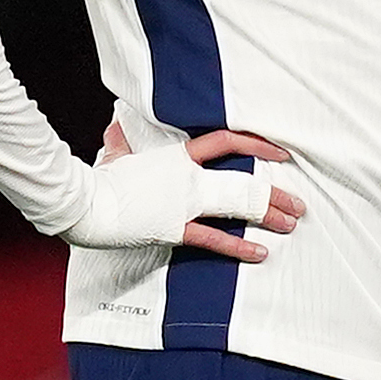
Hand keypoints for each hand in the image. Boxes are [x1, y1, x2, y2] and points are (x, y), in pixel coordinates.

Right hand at [78, 121, 304, 261]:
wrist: (83, 203)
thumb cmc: (97, 180)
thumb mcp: (114, 155)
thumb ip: (124, 141)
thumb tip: (118, 126)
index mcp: (177, 156)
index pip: (226, 141)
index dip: (257, 144)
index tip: (281, 153)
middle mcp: (188, 178)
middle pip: (244, 181)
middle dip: (276, 194)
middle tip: (297, 204)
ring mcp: (184, 203)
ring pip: (238, 207)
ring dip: (268, 217)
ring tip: (290, 224)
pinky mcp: (175, 228)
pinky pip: (215, 239)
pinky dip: (239, 248)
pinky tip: (260, 253)